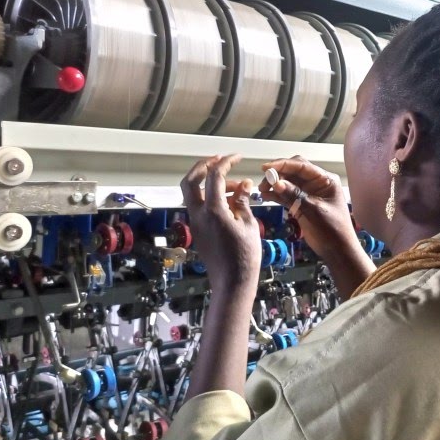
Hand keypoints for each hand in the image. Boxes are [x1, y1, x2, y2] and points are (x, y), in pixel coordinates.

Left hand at [181, 155, 261, 293]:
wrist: (232, 282)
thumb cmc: (245, 257)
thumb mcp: (249, 225)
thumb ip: (243, 201)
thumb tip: (244, 184)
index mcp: (213, 210)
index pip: (215, 176)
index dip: (226, 162)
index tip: (237, 157)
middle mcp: (198, 214)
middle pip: (190, 181)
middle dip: (203, 166)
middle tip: (219, 160)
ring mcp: (196, 223)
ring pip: (193, 193)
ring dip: (210, 183)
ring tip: (236, 186)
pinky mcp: (198, 230)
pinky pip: (199, 206)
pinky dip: (210, 197)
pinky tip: (230, 201)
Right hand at [259, 157, 373, 298]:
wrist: (338, 251)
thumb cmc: (332, 230)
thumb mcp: (314, 211)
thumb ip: (296, 196)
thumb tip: (277, 183)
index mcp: (325, 180)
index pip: (302, 166)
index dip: (283, 164)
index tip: (266, 167)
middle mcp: (316, 183)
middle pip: (293, 172)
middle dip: (277, 174)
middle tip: (263, 182)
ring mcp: (308, 193)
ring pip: (288, 183)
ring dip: (274, 184)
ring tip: (262, 190)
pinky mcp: (301, 204)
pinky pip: (286, 195)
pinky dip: (276, 195)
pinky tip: (265, 196)